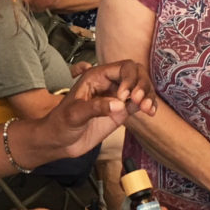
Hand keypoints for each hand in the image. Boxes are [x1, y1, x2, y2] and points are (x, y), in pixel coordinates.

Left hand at [41, 60, 156, 157]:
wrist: (58, 141)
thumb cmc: (60, 124)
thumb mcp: (74, 114)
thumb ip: (95, 107)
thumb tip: (119, 104)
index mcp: (96, 77)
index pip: (123, 67)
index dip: (129, 79)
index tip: (124, 97)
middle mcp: (109, 84)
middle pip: (136, 74)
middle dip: (142, 85)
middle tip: (139, 102)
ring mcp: (116, 97)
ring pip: (141, 88)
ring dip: (148, 95)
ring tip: (147, 109)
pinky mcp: (121, 111)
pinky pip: (139, 103)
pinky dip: (148, 105)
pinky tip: (150, 112)